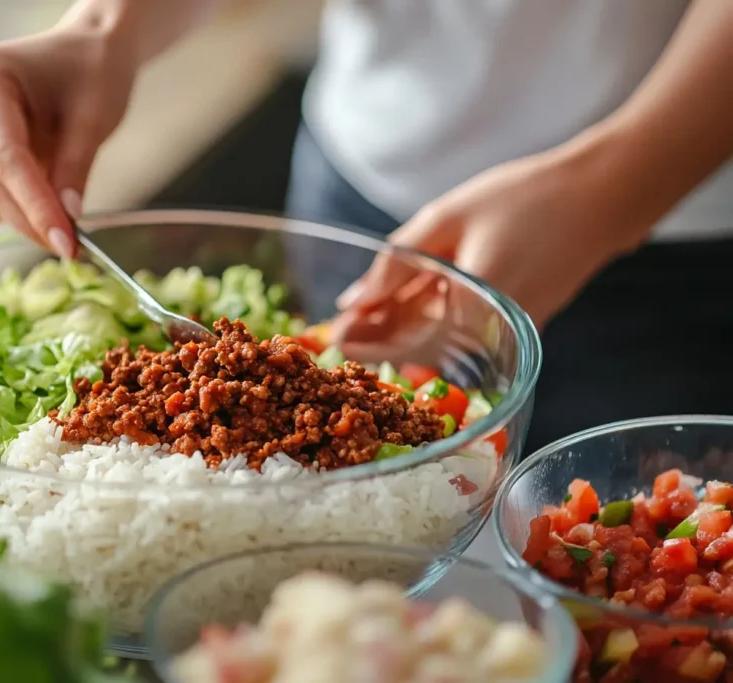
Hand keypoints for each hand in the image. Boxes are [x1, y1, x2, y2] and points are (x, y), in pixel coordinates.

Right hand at [0, 27, 136, 255]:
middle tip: (71, 248)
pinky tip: (49, 215)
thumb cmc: (90, 71)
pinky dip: (18, 212)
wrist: (83, 53)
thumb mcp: (94, 115)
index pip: (6, 157)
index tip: (66, 242)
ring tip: (66, 231)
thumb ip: (75, 167)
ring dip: (23, 221)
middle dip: (29, 220)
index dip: (36, 206)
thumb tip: (67, 220)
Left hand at [333, 142, 651, 339]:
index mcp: (472, 310)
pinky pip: (462, 330)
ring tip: (364, 316)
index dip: (365, 341)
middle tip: (338, 331)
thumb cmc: (525, 198)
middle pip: (419, 349)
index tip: (330, 336)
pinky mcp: (518, 324)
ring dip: (400, 330)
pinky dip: (430, 319)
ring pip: (440, 341)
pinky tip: (403, 305)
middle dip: (376, 338)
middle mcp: (492, 334)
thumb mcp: (447, 218)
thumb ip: (397, 261)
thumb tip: (355, 299)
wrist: (603, 196)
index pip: (404, 343)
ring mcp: (508, 333)